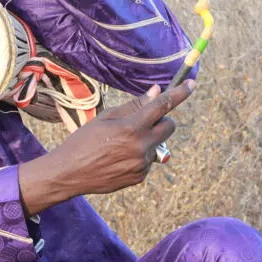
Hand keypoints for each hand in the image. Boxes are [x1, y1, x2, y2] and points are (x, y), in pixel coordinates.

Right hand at [18, 80, 194, 215]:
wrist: (69, 173)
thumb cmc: (84, 140)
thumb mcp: (106, 117)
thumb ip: (134, 105)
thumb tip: (156, 92)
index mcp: (131, 127)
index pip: (163, 106)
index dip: (179, 94)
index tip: (192, 84)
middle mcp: (141, 146)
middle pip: (168, 127)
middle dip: (162, 120)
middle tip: (143, 121)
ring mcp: (142, 164)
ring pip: (158, 144)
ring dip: (148, 140)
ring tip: (120, 145)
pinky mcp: (140, 177)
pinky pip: (149, 160)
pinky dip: (140, 156)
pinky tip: (119, 159)